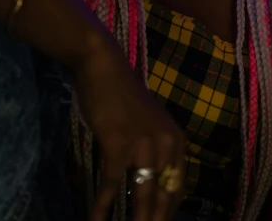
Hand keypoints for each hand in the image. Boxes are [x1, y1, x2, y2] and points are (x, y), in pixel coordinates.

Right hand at [74, 39, 185, 220]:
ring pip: (142, 197)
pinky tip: (94, 220)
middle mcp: (166, 145)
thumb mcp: (149, 124)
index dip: (167, 214)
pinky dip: (102, 207)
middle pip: (162, 198)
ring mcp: (143, 145)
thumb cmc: (122, 96)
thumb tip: (150, 187)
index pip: (176, 190)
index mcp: (176, 141)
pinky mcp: (118, 145)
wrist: (103, 67)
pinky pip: (112, 185)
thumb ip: (154, 152)